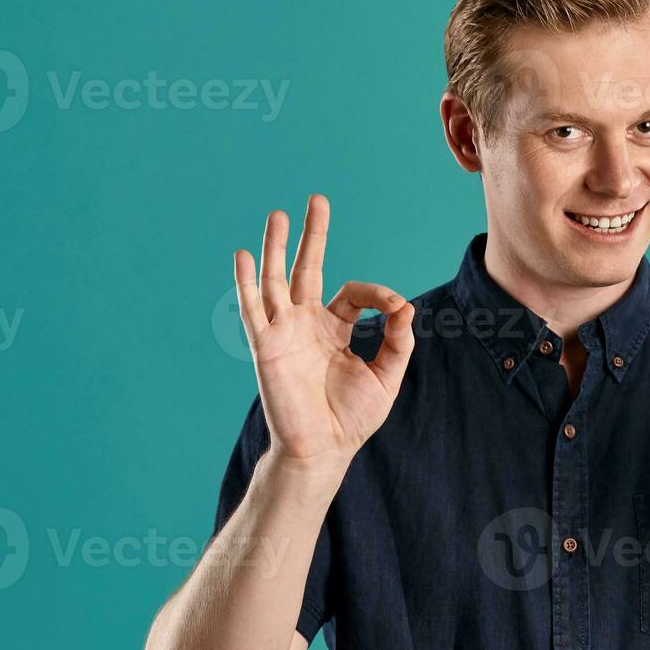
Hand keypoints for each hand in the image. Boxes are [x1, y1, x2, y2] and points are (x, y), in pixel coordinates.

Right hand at [234, 194, 415, 471]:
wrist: (323, 450)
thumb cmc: (351, 419)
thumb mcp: (387, 377)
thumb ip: (398, 342)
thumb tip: (406, 308)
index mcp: (333, 329)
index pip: (352, 293)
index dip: (377, 294)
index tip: (396, 309)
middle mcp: (306, 324)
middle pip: (307, 269)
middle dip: (312, 235)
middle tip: (317, 200)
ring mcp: (284, 332)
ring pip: (276, 280)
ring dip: (276, 247)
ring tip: (278, 215)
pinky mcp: (266, 346)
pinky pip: (253, 309)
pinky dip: (246, 282)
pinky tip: (242, 255)